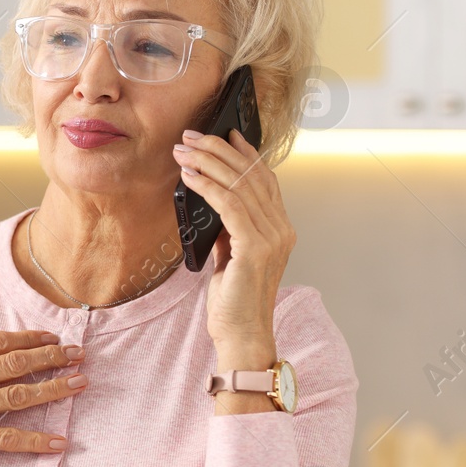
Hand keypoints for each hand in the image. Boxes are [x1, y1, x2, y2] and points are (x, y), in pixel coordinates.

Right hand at [0, 313, 86, 466]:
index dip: (26, 337)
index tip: (50, 335)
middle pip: (15, 364)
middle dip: (51, 357)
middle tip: (78, 353)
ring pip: (17, 395)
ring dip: (53, 389)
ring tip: (80, 384)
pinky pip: (5, 438)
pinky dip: (35, 441)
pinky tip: (60, 442)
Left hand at [173, 127, 292, 360]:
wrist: (240, 334)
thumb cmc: (232, 300)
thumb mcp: (230, 255)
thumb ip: (228, 228)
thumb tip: (209, 198)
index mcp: (280, 229)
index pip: (265, 179)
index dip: (245, 153)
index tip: (225, 133)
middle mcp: (282, 229)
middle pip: (252, 176)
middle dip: (220, 150)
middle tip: (192, 136)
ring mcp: (273, 237)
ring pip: (240, 186)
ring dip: (208, 163)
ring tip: (183, 151)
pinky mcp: (256, 247)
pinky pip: (229, 206)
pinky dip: (207, 187)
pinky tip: (189, 177)